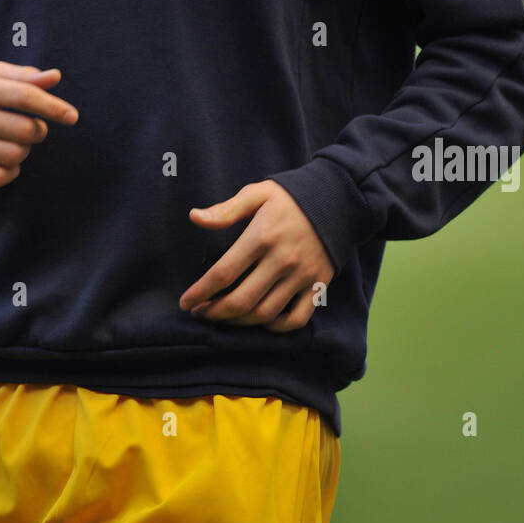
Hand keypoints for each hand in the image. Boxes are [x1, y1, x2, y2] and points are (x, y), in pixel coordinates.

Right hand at [0, 62, 77, 186]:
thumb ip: (24, 77)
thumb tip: (55, 77)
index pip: (24, 97)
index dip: (53, 107)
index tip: (72, 116)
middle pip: (25, 131)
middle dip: (38, 131)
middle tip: (32, 127)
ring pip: (15, 156)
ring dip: (24, 151)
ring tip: (14, 142)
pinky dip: (11, 172)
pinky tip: (5, 161)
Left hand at [179, 179, 334, 331]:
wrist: (338, 199)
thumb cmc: (290, 197)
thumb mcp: (257, 194)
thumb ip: (226, 210)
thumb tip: (194, 217)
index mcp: (262, 236)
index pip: (224, 273)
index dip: (201, 291)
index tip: (186, 302)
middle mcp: (282, 260)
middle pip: (242, 300)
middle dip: (215, 312)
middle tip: (201, 313)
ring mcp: (302, 276)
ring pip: (265, 313)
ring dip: (239, 322)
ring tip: (223, 317)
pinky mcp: (318, 285)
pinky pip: (297, 319)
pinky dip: (277, 328)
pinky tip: (260, 320)